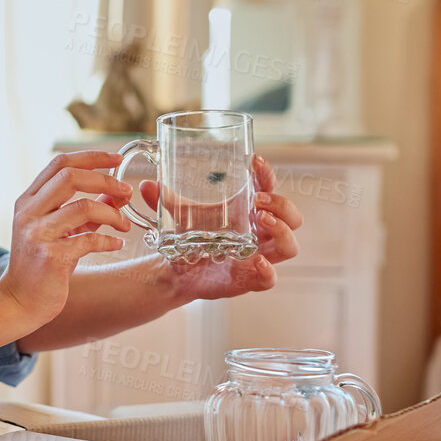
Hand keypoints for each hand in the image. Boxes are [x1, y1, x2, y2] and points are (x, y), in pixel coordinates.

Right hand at [0, 151, 133, 326]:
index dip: (91, 157)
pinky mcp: (49, 257)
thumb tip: (115, 196)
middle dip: (104, 180)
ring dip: (111, 214)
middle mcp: (29, 213)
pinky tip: (116, 245)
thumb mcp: (59, 231)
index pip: (59, 164)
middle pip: (70, 177)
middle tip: (126, 192)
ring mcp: (37, 234)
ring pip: (82, 207)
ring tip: (125, 225)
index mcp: (28, 201)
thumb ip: (84, 212)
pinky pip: (88, 240)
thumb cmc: (40, 265)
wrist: (19, 301)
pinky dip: (108, 240)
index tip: (116, 158)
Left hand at [138, 152, 301, 301]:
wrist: (175, 271)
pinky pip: (270, 279)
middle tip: (258, 200)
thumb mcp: (175, 215)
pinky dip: (268, 271)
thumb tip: (146, 185)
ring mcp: (259, 257)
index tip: (255, 161)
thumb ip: (161, 199)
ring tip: (262, 219)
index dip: (268, 174)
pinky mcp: (250, 280)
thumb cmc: (187, 238)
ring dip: (282, 230)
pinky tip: (256, 261)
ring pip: (289, 246)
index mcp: (249, 212)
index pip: (270, 189)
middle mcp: (260, 234)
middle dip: (282, 205)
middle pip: (293, 217)